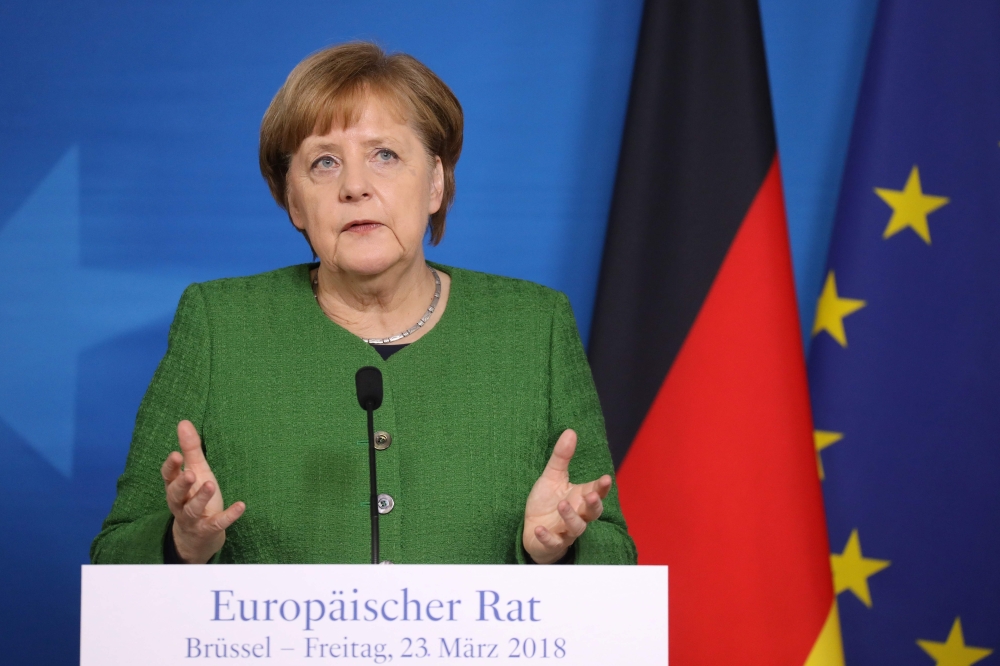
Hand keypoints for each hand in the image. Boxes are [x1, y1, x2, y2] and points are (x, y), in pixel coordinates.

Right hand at [160, 420, 243, 562]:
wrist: (197, 535)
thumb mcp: (196, 470)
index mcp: (176, 487)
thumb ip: (190, 449)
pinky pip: (217, 523)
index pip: (168, 476)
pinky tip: (241, 506)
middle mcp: (180, 503)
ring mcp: (193, 518)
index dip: (171, 467)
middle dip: (182, 483)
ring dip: (200, 498)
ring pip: (192, 509)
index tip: (176, 455)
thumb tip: (183, 422)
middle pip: (176, 494)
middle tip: (190, 473)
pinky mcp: (208, 529)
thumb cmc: (195, 495)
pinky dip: (229, 516)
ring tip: (210, 484)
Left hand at [523, 429, 611, 563]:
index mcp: (580, 498)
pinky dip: (547, 537)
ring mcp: (566, 531)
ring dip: (570, 517)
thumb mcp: (552, 477)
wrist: (532, 529)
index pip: (596, 492)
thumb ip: (562, 457)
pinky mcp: (552, 543)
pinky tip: (539, 529)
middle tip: (591, 495)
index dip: (602, 487)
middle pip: (592, 513)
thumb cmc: (547, 502)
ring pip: (576, 528)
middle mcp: (578, 515)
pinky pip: (553, 542)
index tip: (606, 478)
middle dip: (594, 504)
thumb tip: (570, 431)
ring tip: (562, 505)